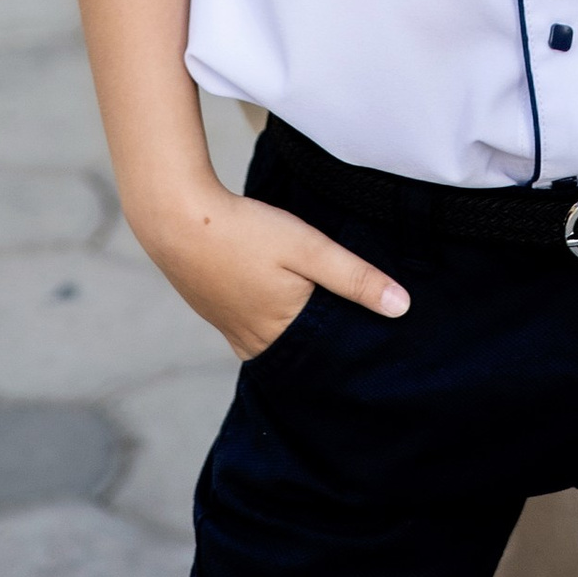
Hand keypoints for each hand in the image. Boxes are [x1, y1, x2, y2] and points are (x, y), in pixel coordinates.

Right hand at [137, 180, 410, 358]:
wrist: (176, 219)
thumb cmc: (245, 232)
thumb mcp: (307, 248)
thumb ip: (353, 277)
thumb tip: (401, 308)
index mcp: (281, 334)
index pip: (328, 358)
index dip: (353, 349)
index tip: (381, 344)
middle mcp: (255, 343)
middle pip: (302, 355)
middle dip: (327, 347)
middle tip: (359, 331)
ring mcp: (232, 330)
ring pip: (277, 344)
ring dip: (299, 335)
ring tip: (325, 319)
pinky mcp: (217, 312)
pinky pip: (253, 333)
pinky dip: (273, 326)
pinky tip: (283, 308)